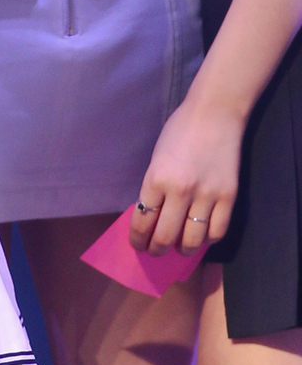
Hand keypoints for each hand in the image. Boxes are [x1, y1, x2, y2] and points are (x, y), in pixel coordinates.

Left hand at [129, 91, 242, 255]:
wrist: (214, 113)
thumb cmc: (180, 129)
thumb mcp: (157, 156)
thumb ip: (155, 186)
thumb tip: (152, 216)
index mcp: (156, 177)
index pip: (143, 220)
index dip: (138, 239)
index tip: (137, 245)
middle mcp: (180, 191)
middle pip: (165, 237)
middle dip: (156, 249)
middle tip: (155, 251)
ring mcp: (206, 196)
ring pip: (192, 240)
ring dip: (182, 249)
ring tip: (179, 247)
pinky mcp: (228, 197)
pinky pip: (216, 232)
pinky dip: (207, 239)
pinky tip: (201, 235)